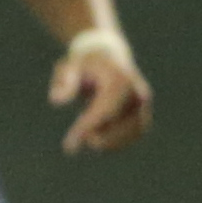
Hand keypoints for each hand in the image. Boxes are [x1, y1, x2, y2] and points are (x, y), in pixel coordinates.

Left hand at [50, 30, 151, 153]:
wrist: (107, 57)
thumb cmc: (83, 65)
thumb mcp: (68, 67)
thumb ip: (64, 81)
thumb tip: (58, 101)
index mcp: (119, 80)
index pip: (106, 110)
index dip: (88, 128)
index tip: (69, 146)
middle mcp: (136, 91)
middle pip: (121, 124)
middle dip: (98, 136)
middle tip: (74, 139)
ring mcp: (142, 104)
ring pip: (132, 133)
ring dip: (108, 142)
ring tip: (87, 135)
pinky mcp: (143, 113)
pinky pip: (135, 135)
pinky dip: (116, 143)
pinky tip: (97, 138)